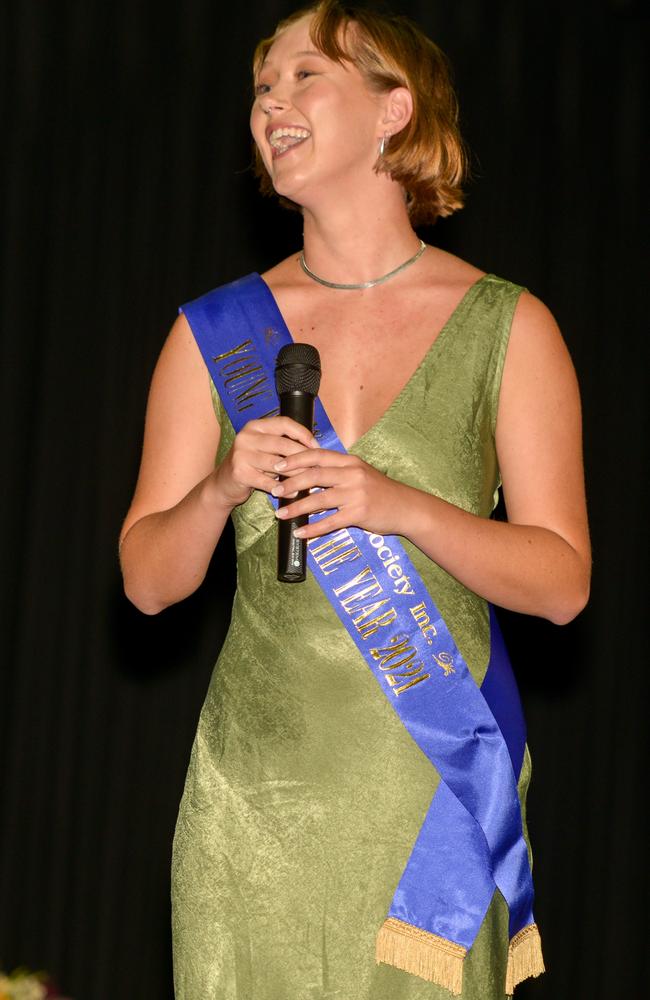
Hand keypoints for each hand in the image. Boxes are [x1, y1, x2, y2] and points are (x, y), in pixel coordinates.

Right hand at [213, 417, 318, 509]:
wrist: (223, 484)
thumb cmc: (251, 465)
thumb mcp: (264, 448)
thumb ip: (283, 444)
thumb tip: (314, 448)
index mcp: (255, 426)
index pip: (284, 423)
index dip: (303, 434)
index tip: (317, 446)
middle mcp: (246, 437)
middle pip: (283, 444)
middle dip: (303, 456)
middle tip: (317, 467)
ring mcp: (241, 454)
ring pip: (277, 464)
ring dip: (296, 474)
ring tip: (309, 481)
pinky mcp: (239, 473)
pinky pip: (267, 482)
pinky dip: (283, 489)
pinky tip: (294, 494)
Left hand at [271, 448, 406, 539]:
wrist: (406, 507)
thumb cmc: (380, 491)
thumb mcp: (360, 473)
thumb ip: (338, 471)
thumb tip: (308, 473)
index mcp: (349, 462)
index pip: (317, 455)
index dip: (295, 459)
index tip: (277, 465)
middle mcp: (352, 474)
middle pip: (314, 475)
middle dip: (290, 483)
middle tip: (274, 490)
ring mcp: (356, 494)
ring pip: (319, 499)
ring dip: (297, 507)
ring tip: (281, 513)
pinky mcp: (359, 514)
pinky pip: (331, 522)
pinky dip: (313, 528)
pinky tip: (300, 532)